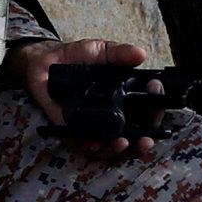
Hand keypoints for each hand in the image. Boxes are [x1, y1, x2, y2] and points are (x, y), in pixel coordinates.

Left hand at [13, 37, 154, 158]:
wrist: (45, 58)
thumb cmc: (76, 57)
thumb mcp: (100, 51)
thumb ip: (118, 53)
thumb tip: (140, 54)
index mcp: (123, 101)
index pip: (146, 114)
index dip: (155, 112)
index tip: (156, 98)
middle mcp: (109, 117)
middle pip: (132, 140)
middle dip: (141, 144)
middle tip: (146, 139)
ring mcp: (90, 125)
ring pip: (109, 148)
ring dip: (119, 150)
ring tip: (123, 142)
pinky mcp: (69, 128)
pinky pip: (80, 144)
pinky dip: (89, 147)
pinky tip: (95, 143)